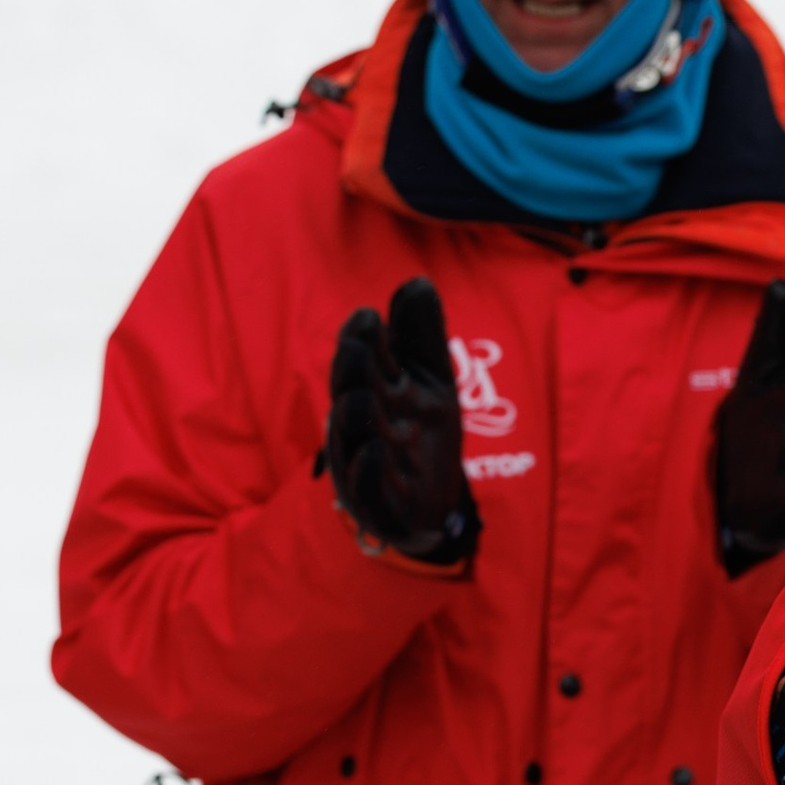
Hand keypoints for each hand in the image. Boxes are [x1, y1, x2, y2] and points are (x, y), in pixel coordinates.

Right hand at [322, 276, 477, 563]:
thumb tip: (417, 282)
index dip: (364, 338)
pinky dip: (369, 469)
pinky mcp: (379, 502)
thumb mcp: (432, 379)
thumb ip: (422, 336)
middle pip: (350, 390)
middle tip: (357, 347)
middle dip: (352, 370)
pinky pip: (368, 486)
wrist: (434, 502)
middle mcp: (363, 421)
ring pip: (353, 437)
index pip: (363, 356)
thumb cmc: (424, 431)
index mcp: (375, 386)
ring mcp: (366, 461)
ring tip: (363, 399)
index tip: (369, 316)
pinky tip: (377, 451)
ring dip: (357, 417)